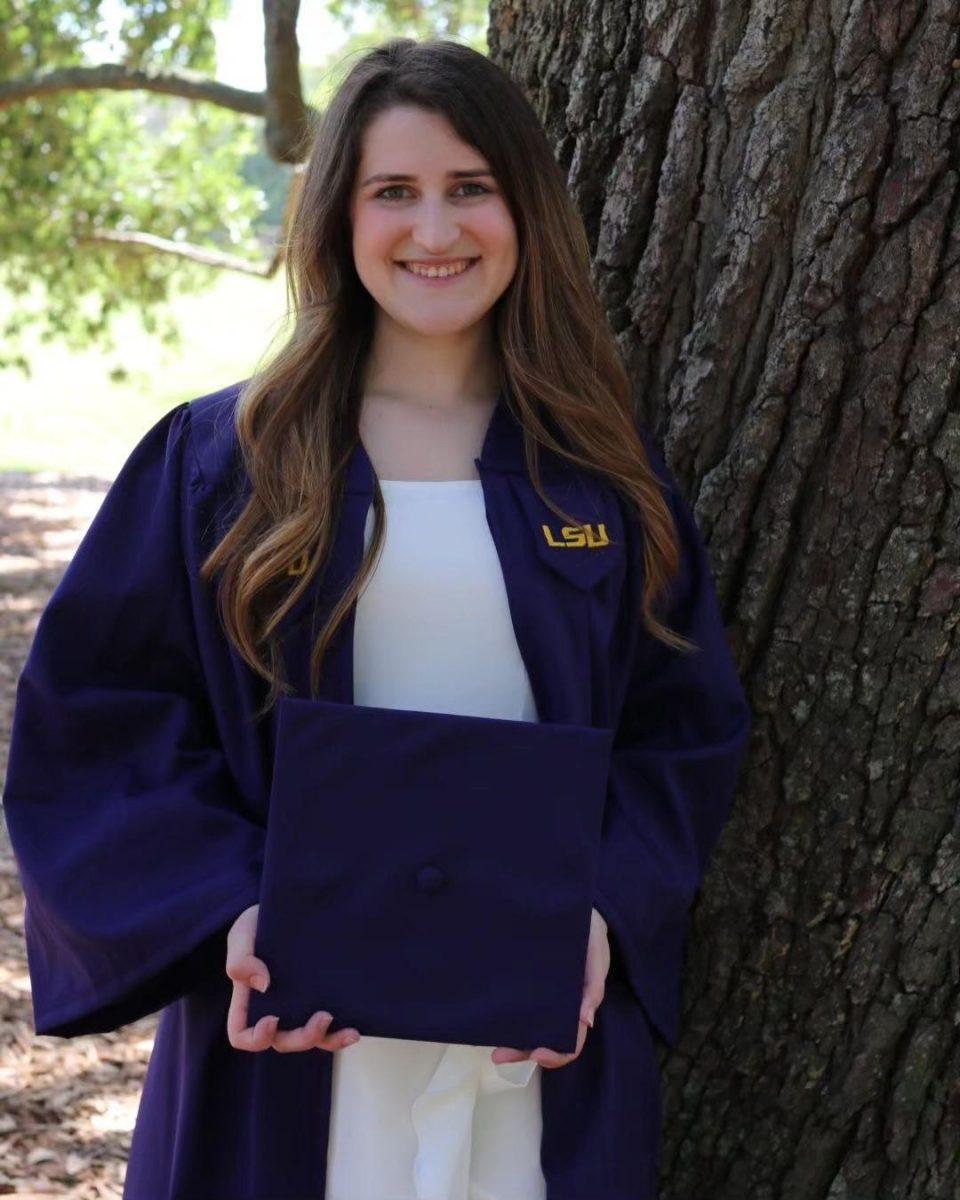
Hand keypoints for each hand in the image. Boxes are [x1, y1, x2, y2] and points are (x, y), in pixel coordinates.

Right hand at [224, 903, 361, 1053]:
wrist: (288, 907)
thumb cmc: (257, 924)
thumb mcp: (242, 935)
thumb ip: (241, 959)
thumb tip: (263, 984)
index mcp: (248, 1001)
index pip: (243, 1035)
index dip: (256, 1038)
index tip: (272, 1019)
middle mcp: (274, 1010)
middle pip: (283, 1042)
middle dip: (303, 1038)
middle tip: (323, 1017)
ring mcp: (299, 1008)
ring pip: (309, 1040)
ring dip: (328, 1040)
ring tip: (348, 1031)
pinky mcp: (321, 1000)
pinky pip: (329, 1029)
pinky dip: (340, 1034)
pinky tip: (354, 1030)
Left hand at [490, 907, 609, 1068]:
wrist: (578, 911)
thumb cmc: (591, 940)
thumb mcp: (598, 960)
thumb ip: (594, 989)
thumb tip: (586, 1022)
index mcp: (576, 1008)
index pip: (569, 1042)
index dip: (556, 1054)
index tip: (539, 1053)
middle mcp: (557, 1007)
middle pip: (541, 1040)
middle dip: (521, 1053)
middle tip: (498, 1055)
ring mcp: (540, 996)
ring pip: (527, 1027)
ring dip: (510, 1040)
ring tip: (491, 1046)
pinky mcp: (525, 982)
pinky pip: (516, 1003)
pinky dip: (505, 1015)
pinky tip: (490, 1015)